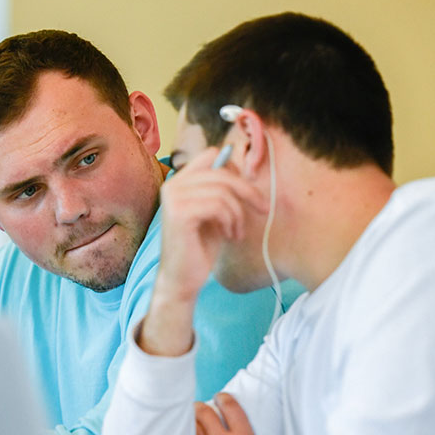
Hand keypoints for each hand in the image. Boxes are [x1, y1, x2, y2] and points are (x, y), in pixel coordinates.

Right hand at [141, 146, 265, 356]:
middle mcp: (172, 185)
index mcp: (179, 182)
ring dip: (238, 213)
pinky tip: (230, 236)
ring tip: (237, 231)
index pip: (211, 155)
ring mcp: (173, 198)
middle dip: (248, 191)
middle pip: (222, 172)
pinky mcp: (179, 213)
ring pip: (222, 190)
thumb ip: (221, 190)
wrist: (182, 279)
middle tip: (262, 209)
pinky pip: (217, 205)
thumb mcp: (215, 213)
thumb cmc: (199, 247)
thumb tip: (241, 164)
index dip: (234, 170)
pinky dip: (230, 220)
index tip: (249, 192)